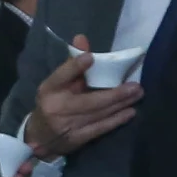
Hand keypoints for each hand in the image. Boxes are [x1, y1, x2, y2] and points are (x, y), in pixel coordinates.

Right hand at [23, 36, 140, 157]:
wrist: (39, 137)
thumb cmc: (53, 103)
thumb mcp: (57, 84)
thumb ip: (72, 64)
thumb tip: (82, 38)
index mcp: (49, 90)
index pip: (61, 76)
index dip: (74, 67)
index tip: (90, 58)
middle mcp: (56, 107)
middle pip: (88, 100)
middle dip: (114, 94)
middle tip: (135, 86)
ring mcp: (66, 125)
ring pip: (98, 113)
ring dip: (121, 104)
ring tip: (137, 95)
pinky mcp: (76, 138)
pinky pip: (99, 128)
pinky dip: (116, 120)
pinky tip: (129, 113)